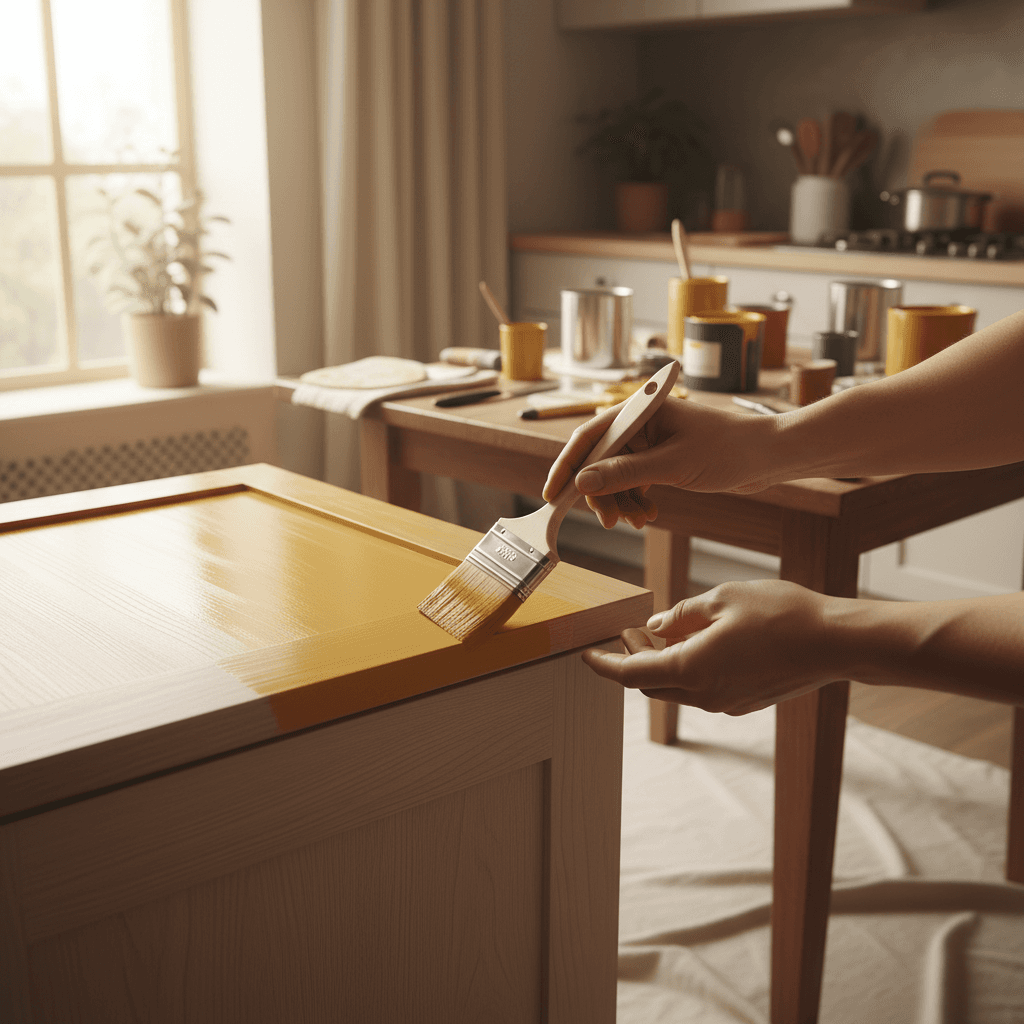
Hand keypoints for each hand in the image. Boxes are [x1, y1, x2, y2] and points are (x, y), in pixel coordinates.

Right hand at [542, 397, 775, 528]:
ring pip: (616, 476)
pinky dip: (636, 501)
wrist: (769, 456)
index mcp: (640, 410)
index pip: (588, 436)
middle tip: (607, 521)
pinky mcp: (661, 459)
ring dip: (621, 501)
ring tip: (637, 521)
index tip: (551, 494)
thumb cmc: (729, 450)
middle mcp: (640, 422)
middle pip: (599, 460)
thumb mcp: (673, 465)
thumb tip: (582, 482)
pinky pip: (634, 482)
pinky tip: (647, 515)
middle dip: (600, 493)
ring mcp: (651, 441)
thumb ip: (625, 474)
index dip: (566, 466)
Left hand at [581, 580, 843, 714]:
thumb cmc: (781, 614)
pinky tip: (693, 643)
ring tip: (659, 631)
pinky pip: (701, 689)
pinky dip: (686, 669)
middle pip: (650, 684)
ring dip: (659, 664)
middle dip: (631, 659)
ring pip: (676, 688)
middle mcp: (704, 695)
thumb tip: (655, 625)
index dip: (604, 664)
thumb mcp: (721, 599)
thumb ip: (681, 615)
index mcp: (691, 670)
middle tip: (627, 631)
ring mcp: (726, 703)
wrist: (836, 642)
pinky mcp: (745, 701)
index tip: (585, 654)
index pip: (630, 673)